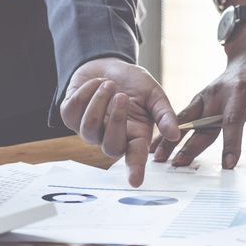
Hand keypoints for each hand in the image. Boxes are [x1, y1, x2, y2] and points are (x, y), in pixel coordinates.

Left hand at [60, 57, 179, 186]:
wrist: (108, 63)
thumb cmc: (133, 82)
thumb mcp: (154, 94)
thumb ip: (165, 114)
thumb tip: (175, 134)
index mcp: (135, 135)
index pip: (135, 157)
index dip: (135, 170)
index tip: (136, 182)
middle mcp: (111, 137)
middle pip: (110, 146)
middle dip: (116, 120)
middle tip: (122, 96)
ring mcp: (89, 130)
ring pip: (89, 128)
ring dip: (99, 101)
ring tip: (108, 83)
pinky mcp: (70, 117)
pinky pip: (74, 109)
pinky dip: (86, 90)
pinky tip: (96, 83)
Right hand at [149, 20, 245, 169]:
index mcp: (240, 91)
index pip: (234, 120)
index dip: (232, 143)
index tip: (228, 164)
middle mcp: (218, 93)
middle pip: (204, 124)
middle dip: (190, 146)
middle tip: (179, 165)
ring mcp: (206, 95)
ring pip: (187, 120)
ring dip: (171, 138)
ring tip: (159, 157)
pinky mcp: (199, 98)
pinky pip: (183, 116)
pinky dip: (170, 130)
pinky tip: (159, 144)